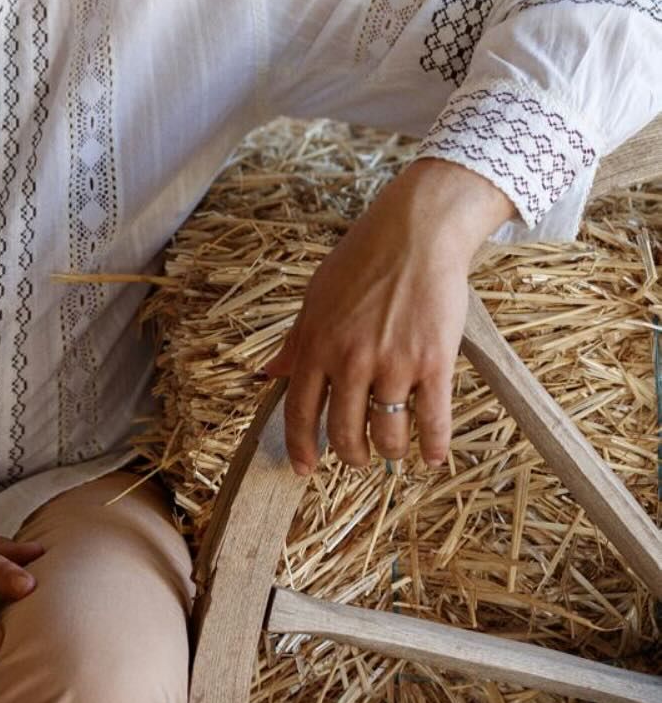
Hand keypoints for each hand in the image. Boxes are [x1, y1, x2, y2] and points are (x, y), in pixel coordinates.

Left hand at [264, 157, 514, 473]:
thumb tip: (269, 375)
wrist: (414, 234)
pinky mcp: (433, 363)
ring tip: (393, 451)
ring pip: (387, 436)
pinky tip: (433, 456)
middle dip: (350, 455)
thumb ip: (297, 343)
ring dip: (390, 453)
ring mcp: (393, 364)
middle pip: (344, 432)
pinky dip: (433, 447)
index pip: (300, 411)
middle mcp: (350, 359)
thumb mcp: (316, 298)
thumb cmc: (362, 261)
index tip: (305, 469)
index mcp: (316, 343)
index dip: (301, 447)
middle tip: (358, 458)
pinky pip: (433, 422)